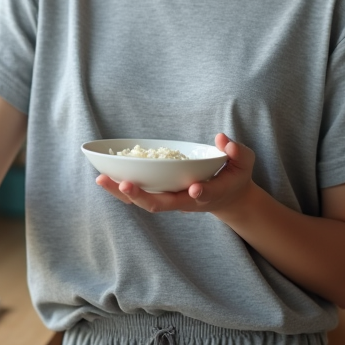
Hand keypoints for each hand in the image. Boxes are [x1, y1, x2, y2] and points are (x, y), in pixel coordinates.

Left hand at [95, 132, 256, 214]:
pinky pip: (139, 194)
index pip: (205, 195)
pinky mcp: (162, 194)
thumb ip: (237, 152)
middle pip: (162, 204)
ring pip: (144, 201)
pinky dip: (120, 188)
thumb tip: (223, 140)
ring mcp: (172, 199)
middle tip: (125, 185)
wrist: (227, 196)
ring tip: (101, 180)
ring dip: (122, 193)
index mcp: (211, 193)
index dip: (201, 193)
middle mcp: (186, 200)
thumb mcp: (243, 163)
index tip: (196, 189)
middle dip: (142, 197)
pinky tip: (103, 177)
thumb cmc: (235, 176)